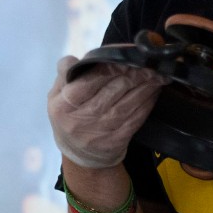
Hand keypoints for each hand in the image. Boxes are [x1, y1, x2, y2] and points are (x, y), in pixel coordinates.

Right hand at [47, 56, 164, 168]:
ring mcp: (101, 132)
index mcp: (64, 105)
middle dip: (133, 75)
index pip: (89, 82)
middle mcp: (82, 119)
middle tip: (148, 63)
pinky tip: (155, 91)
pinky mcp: (118, 140)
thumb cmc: (68, 116)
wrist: (80, 155)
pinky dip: (147, 103)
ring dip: (145, 87)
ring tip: (157, 74)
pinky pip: (136, 118)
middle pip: (112, 91)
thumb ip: (65, 72)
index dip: (110, 68)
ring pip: (128, 104)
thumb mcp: (56, 94)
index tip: (126, 58)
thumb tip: (77, 58)